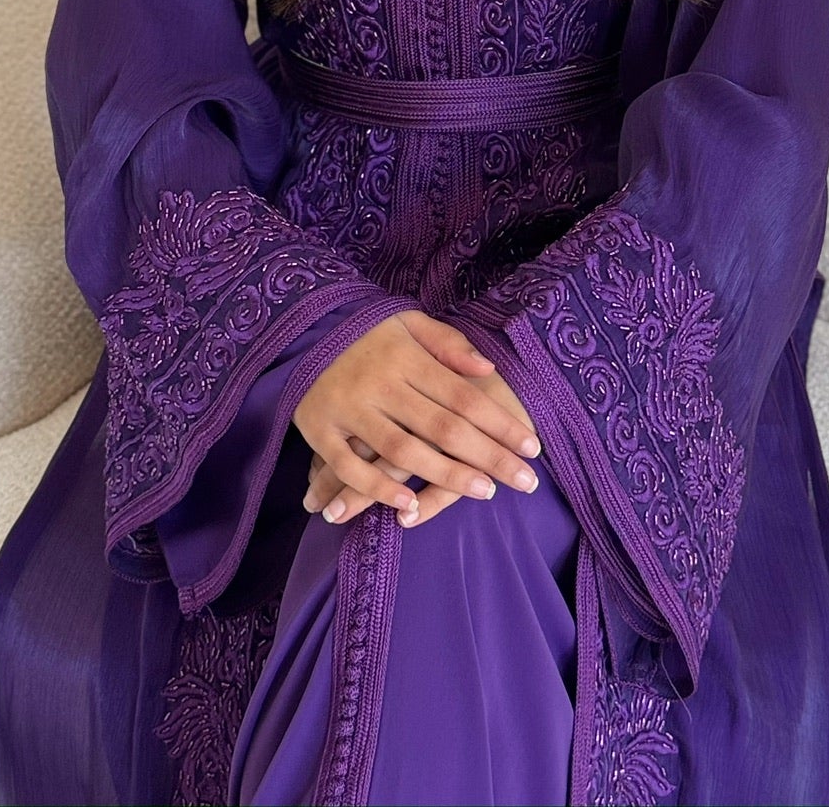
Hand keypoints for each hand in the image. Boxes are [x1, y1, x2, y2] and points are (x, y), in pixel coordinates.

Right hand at [291, 310, 540, 526]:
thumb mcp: (407, 320)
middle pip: (443, 426)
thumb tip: (487, 367)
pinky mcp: (318, 429)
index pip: (463, 395)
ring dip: (445, 474)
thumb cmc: (363, 329)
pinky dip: (377, 487)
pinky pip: (349, 464)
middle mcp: (382, 383)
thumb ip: (447, 344)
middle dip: (488, 456)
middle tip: (525, 481)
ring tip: (484, 492)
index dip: (499, 422)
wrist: (296, 326)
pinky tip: (407, 507)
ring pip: (403, 449)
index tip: (532, 446)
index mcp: (406, 356)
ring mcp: (349, 407)